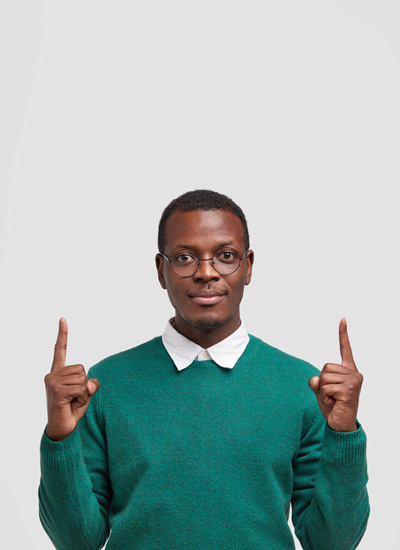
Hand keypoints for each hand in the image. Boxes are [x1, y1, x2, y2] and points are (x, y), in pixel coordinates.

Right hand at [44, 318, 99, 440]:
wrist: (61, 430)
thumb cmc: (72, 409)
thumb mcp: (85, 393)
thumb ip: (90, 384)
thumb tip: (91, 383)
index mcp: (58, 373)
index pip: (60, 350)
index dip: (63, 335)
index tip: (63, 319)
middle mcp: (53, 375)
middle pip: (82, 369)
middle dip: (85, 384)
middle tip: (74, 398)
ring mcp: (53, 382)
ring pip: (83, 379)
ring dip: (84, 393)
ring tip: (72, 402)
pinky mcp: (57, 391)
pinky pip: (82, 389)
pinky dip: (82, 399)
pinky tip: (71, 405)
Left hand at [308, 318, 362, 431]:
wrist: (340, 425)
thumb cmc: (332, 406)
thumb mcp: (321, 390)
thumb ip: (316, 381)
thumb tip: (315, 379)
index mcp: (348, 371)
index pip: (345, 349)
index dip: (343, 334)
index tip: (343, 319)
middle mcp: (354, 373)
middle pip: (325, 367)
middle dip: (322, 382)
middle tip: (330, 395)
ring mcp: (353, 381)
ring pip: (324, 377)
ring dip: (323, 391)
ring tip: (332, 400)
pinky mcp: (350, 389)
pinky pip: (326, 387)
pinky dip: (325, 397)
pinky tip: (334, 403)